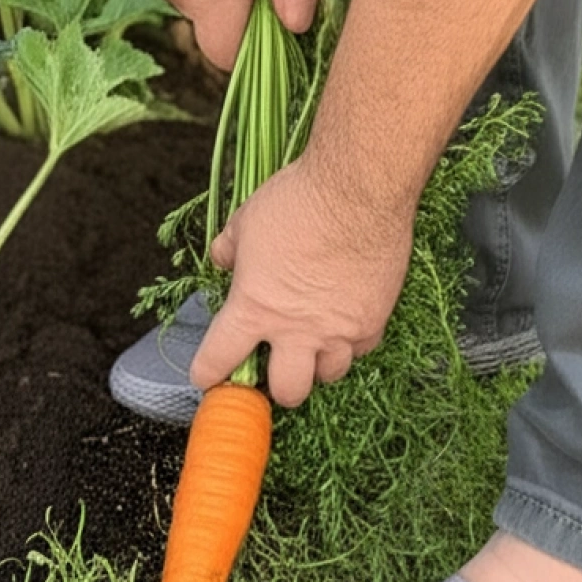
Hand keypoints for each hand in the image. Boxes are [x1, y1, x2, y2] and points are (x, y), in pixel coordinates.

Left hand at [190, 156, 413, 406]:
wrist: (357, 190)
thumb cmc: (298, 201)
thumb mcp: (246, 221)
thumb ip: (229, 250)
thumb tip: (223, 259)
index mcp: (254, 309)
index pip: (218, 362)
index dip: (208, 372)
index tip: (208, 374)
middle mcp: (296, 331)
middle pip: (285, 392)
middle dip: (276, 384)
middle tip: (274, 363)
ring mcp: (339, 331)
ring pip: (328, 375)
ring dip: (317, 363)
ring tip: (314, 341)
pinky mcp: (373, 321)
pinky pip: (361, 349)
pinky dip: (351, 342)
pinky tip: (346, 321)